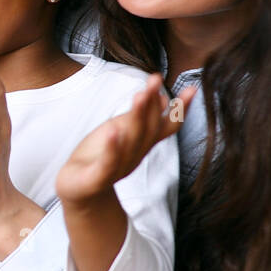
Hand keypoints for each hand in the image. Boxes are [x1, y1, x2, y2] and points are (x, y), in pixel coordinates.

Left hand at [56, 74, 195, 206]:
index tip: (192, 88)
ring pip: (131, 141)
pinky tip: (114, 130)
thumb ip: (142, 118)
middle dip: (152, 103)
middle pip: (149, 128)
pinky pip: (108, 162)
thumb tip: (164, 98)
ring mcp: (118, 167)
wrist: (78, 191)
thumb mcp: (122, 132)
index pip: (167, 126)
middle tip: (155, 79)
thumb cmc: (99, 157)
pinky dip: (113, 147)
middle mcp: (135, 155)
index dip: (180, 109)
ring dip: (137, 117)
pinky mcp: (98, 178)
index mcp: (143, 144)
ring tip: (139, 95)